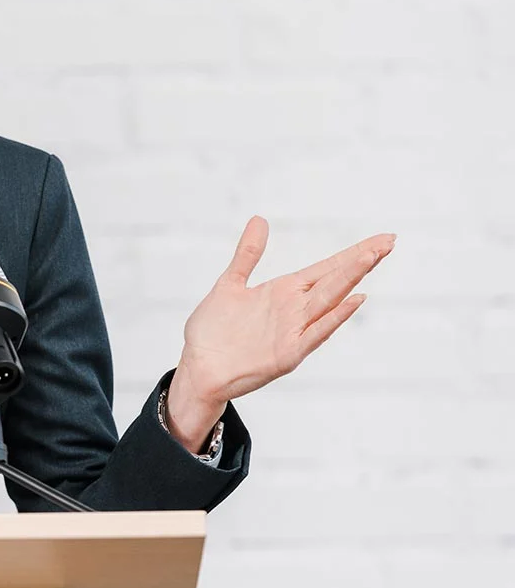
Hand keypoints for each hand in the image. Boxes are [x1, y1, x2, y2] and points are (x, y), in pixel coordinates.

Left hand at [166, 216, 395, 447]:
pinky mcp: (287, 355)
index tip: (383, 238)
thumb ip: (248, 254)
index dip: (354, 252)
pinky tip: (354, 300)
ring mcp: (293, 332)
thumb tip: (260, 219)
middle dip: (362, 259)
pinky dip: (334, 317)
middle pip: (335, 279)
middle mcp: (294, 309)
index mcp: (284, 292)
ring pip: (329, 301)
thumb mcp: (230, 283)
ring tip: (373, 257)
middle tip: (391, 239)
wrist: (197, 368)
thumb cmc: (213, 330)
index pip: (327, 267)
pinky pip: (315, 333)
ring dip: (351, 279)